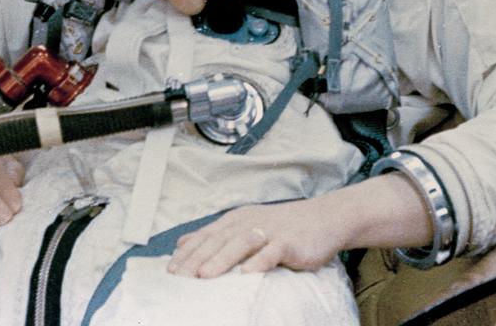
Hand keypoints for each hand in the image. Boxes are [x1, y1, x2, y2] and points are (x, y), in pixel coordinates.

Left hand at [168, 174, 432, 278]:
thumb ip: (216, 234)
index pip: (207, 235)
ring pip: (241, 244)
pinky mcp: (290, 241)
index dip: (187, 253)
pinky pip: (272, 251)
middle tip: (179, 277)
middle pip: (219, 240)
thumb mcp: (247, 225)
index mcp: (237, 219)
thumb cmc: (285, 226)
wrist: (325, 218)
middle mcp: (251, 222)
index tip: (170, 271)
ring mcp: (270, 230)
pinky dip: (259, 261)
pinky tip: (247, 273)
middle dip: (197, 259)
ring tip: (205, 276)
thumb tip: (183, 243)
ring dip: (221, 259)